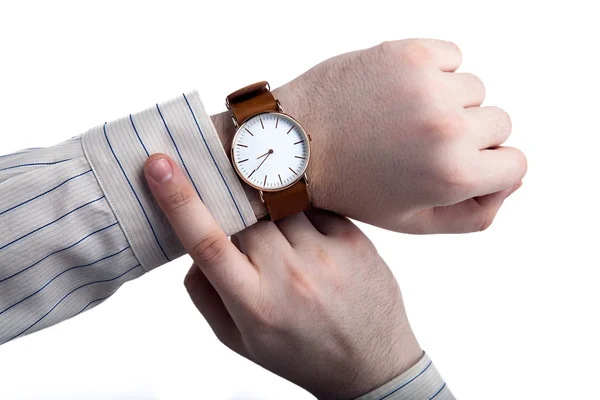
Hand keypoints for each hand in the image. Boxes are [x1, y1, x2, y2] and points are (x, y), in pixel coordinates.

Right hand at [144, 154, 421, 399]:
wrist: (372, 364)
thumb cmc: (300, 352)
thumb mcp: (240, 339)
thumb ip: (206, 294)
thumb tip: (193, 248)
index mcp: (254, 304)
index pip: (208, 242)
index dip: (179, 199)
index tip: (159, 163)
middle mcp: (290, 276)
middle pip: (245, 215)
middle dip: (234, 207)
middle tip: (238, 211)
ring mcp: (325, 255)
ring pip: (279, 204)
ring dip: (270, 211)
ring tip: (285, 242)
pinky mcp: (354, 240)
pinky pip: (315, 206)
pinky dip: (303, 214)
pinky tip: (313, 241)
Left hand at [213, 38, 526, 233]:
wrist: (295, 144)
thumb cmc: (354, 186)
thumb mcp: (412, 220)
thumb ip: (474, 214)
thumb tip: (516, 180)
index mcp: (453, 176)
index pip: (516, 164)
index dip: (487, 167)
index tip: (454, 164)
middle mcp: (448, 128)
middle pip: (500, 123)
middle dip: (469, 134)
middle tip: (419, 142)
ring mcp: (429, 86)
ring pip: (475, 89)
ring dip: (448, 101)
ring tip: (402, 117)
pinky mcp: (409, 53)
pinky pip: (452, 56)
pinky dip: (433, 70)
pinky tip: (398, 90)